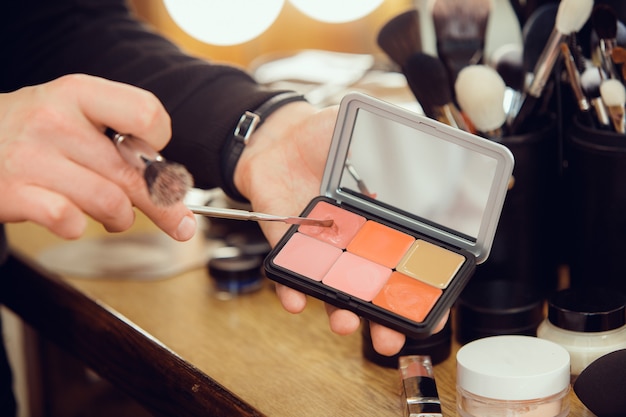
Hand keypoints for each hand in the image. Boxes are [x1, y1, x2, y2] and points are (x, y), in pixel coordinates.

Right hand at [0, 74, 195, 240]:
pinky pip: (69, 220)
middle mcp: (55, 121)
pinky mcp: (13, 193)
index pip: (146, 113)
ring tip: (114, 217)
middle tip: (180, 224)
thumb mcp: (73, 112)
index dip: (159, 140)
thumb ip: (118, 135)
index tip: (153, 155)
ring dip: (121, 219)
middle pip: (134, 173)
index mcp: (78, 94)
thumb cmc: (35, 131)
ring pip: (110, 202)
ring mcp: (31, 157)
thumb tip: (168, 180)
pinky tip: (73, 220)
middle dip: (165, 205)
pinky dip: (79, 227)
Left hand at [234, 101, 407, 355]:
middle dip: (380, 320)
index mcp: (378, 220)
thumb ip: (395, 143)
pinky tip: (296, 300)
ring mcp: (320, 246)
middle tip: (390, 340)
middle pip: (370, 289)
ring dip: (338, 312)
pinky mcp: (286, 244)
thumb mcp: (363, 133)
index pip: (402, 263)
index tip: (428, 316)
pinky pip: (288, 273)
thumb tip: (436, 145)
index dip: (414, 291)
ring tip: (345, 324)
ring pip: (332, 289)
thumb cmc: (323, 134)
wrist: (278, 136)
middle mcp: (352, 241)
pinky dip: (291, 288)